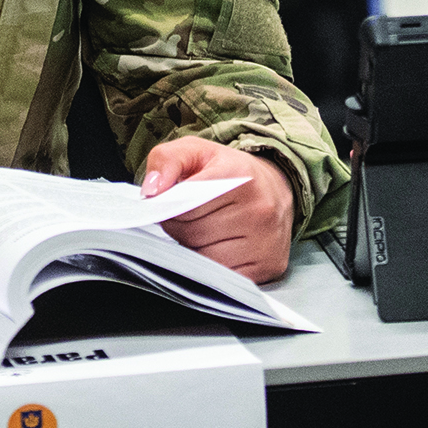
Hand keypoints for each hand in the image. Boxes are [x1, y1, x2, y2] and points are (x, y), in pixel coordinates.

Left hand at [141, 138, 295, 282]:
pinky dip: (214, 267)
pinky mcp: (270, 266)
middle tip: (189, 217)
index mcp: (240, 177)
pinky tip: (219, 247)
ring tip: (205, 230)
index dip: (170, 209)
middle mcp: (259, 210)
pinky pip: (224, 276)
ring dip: (195, 250)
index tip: (170, 205)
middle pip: (194, 235)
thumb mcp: (195, 151)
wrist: (275, 187)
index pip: (185, 207)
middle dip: (181, 229)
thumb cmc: (229, 171)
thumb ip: (166, 160)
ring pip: (206, 259)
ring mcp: (267, 241)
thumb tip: (152, 192)